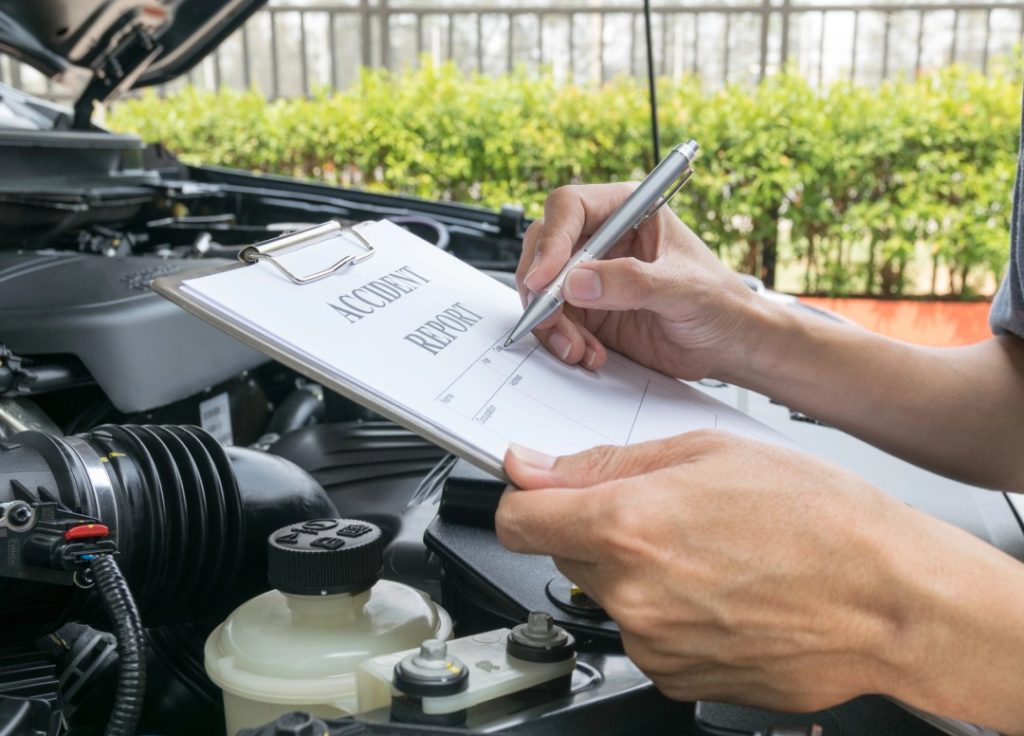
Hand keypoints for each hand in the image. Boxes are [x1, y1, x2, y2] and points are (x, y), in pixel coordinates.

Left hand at [494, 432, 1023, 731]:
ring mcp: (654, 644)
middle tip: (668, 510)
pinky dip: (669, 610)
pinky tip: (722, 589)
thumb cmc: (820, 518)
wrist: (891, 600)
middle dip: (600, 528)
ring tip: (710, 550)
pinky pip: (648, 633)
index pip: (517, 520)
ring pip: (611, 593)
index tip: (541, 491)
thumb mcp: (709, 450)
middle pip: (567, 553)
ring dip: (639, 570)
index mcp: (627, 525)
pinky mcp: (680, 677)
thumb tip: (537, 469)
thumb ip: (606, 462)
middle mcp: (631, 593)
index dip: (525, 498)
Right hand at [516, 183, 761, 379]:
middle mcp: (603, 239)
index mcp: (629, 210)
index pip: (571, 207)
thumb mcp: (683, 289)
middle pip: (544, 247)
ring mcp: (591, 276)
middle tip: (547, 318)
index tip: (544, 278)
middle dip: (541, 287)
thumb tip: (578, 282)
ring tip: (577, 348)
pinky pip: (554, 321)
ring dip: (550, 322)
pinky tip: (588, 354)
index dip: (551, 240)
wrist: (729, 345)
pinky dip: (561, 340)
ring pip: (543, 289)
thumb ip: (633, 282)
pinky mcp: (587, 312)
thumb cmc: (721, 302)